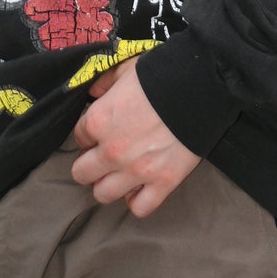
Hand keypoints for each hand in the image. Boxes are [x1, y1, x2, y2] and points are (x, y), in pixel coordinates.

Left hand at [70, 58, 199, 217]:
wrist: (198, 87)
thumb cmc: (160, 75)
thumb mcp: (125, 69)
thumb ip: (103, 83)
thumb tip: (93, 93)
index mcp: (99, 121)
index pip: (78, 137)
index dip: (89, 134)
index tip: (100, 130)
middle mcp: (111, 151)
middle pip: (82, 173)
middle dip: (90, 163)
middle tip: (103, 155)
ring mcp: (136, 171)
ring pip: (103, 194)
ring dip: (108, 184)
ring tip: (119, 173)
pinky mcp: (163, 183)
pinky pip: (139, 208)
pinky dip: (138, 200)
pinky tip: (141, 186)